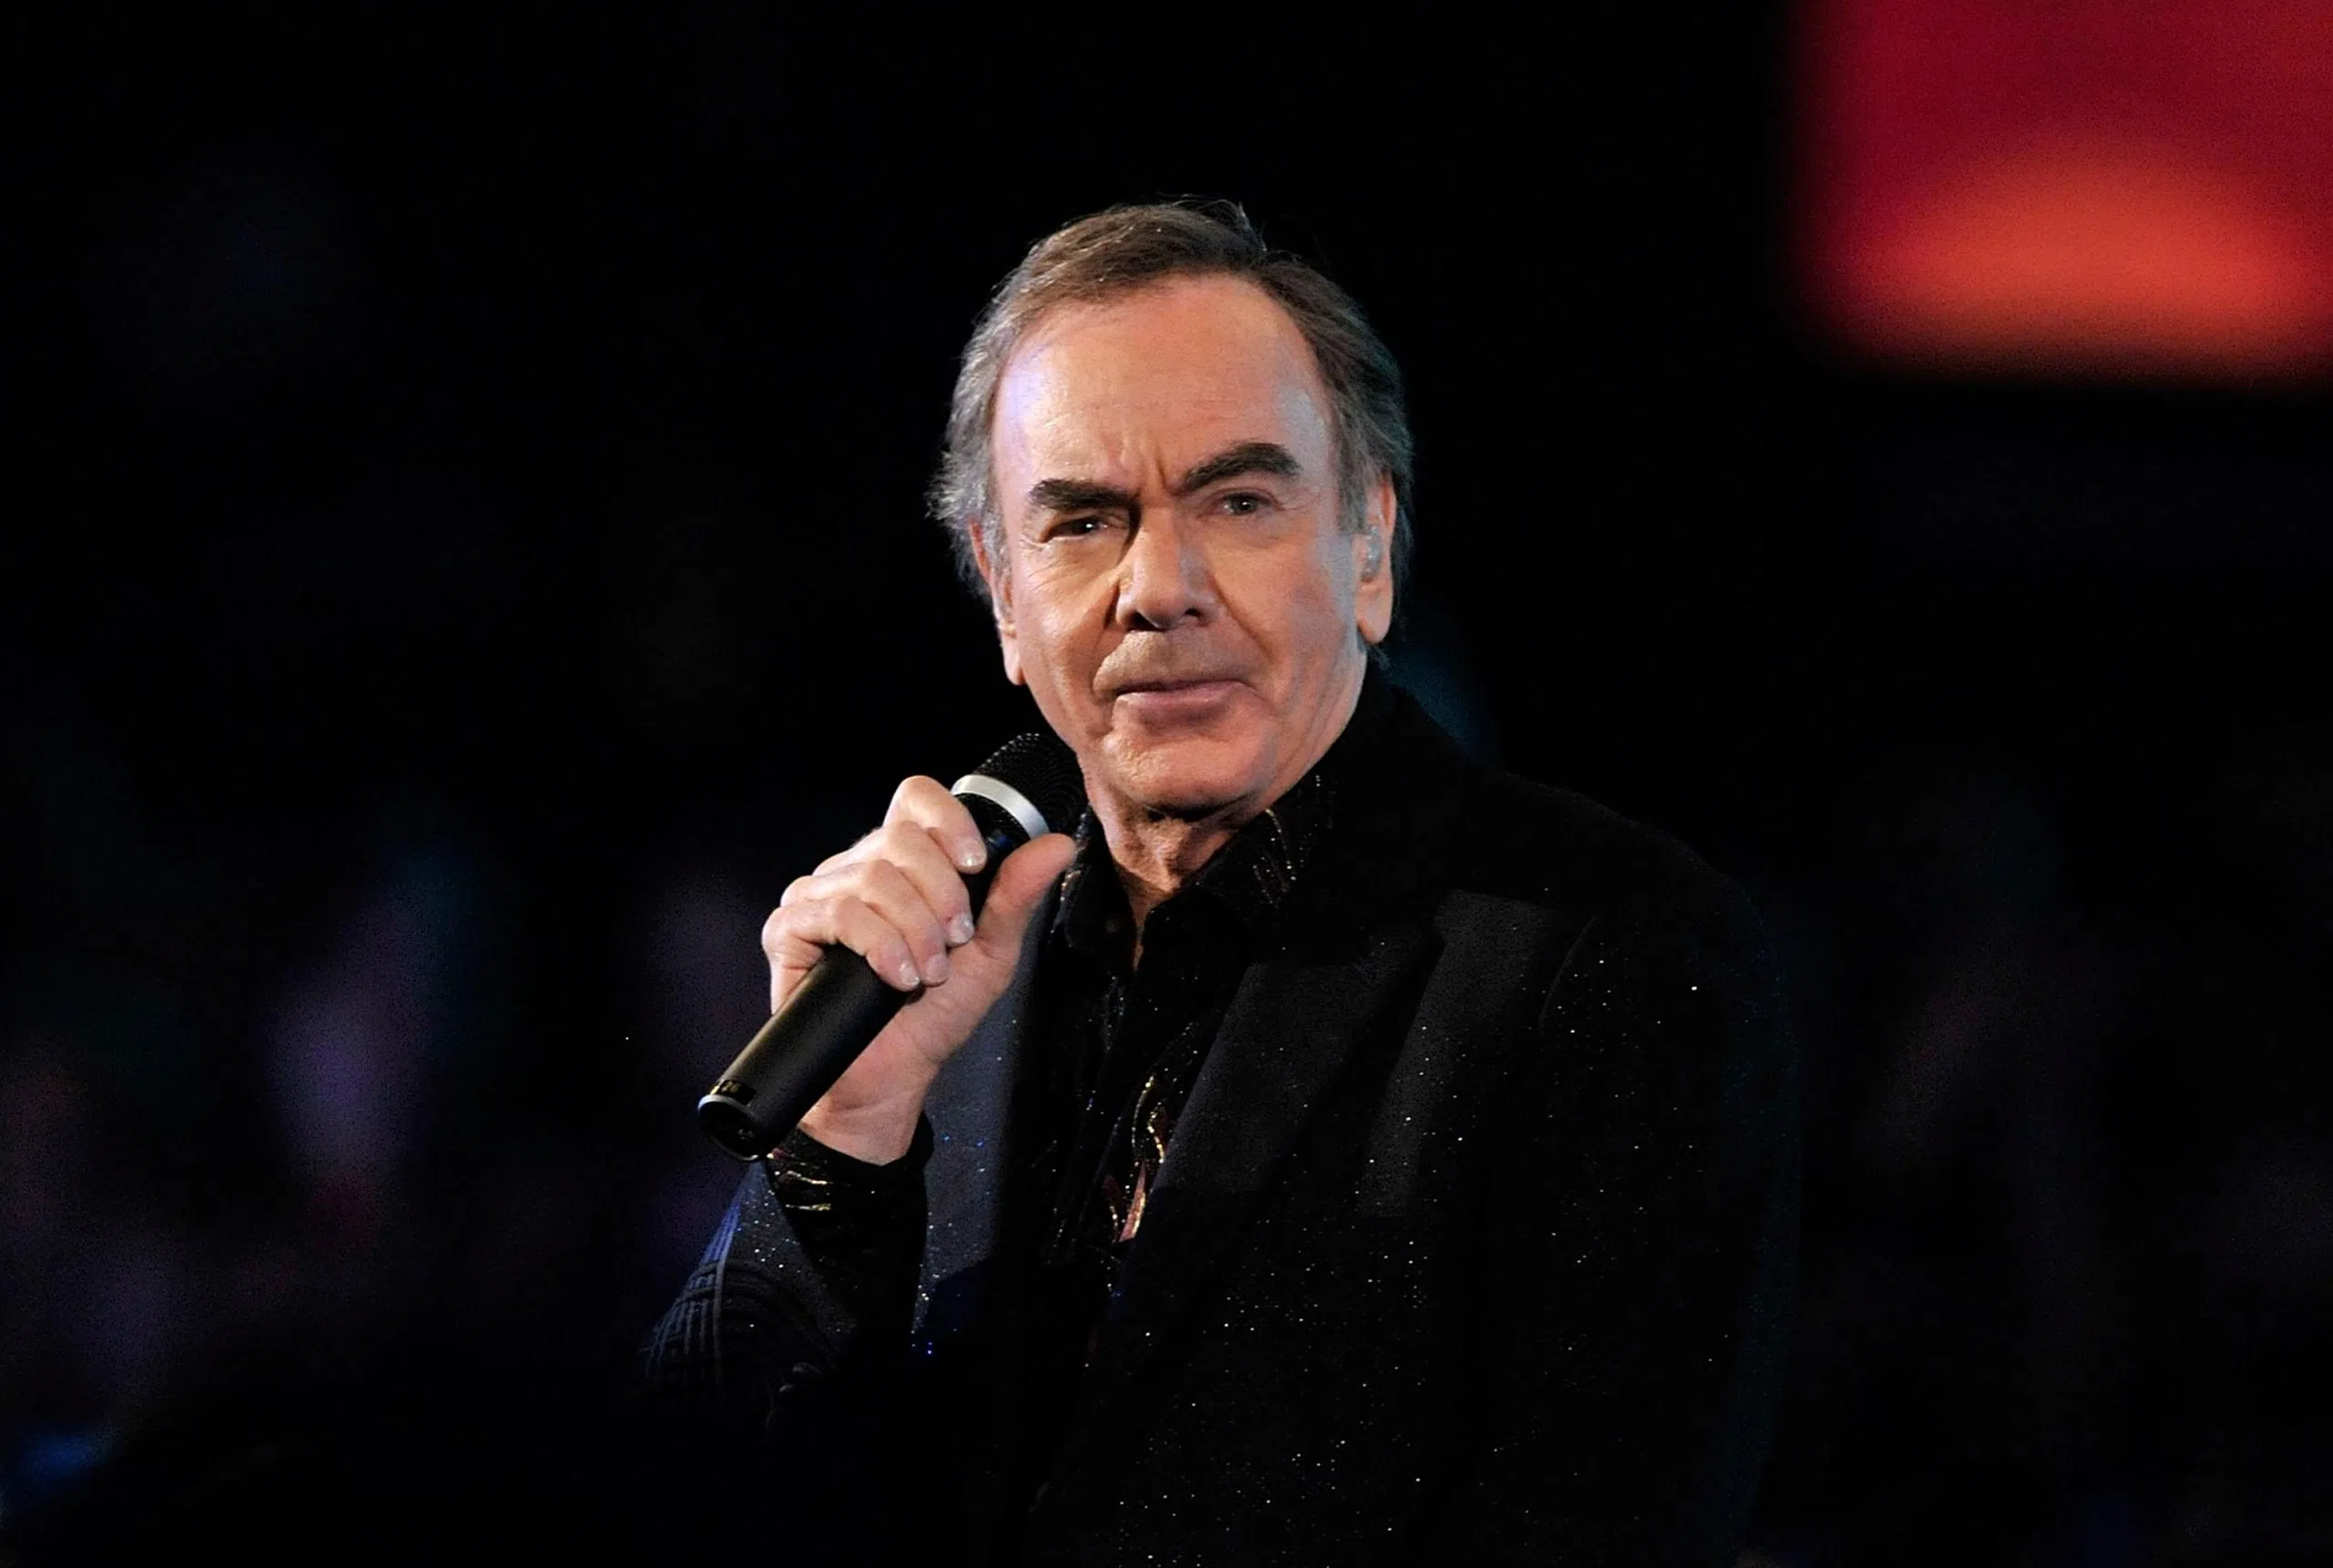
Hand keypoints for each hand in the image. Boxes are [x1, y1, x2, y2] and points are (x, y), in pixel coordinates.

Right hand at [761, 775, 1075, 1162]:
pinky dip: (879, 945)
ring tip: (925, 974)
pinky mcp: (790, 929)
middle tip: (953, 943)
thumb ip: (1016, 897)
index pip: (917, 798)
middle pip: (901, 838)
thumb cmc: (934, 1016)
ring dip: (915, 931)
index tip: (975, 865)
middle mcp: (858, 869)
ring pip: (873, 876)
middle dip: (942, 895)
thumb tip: (1058, 845)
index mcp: (905, 864)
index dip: (948, 821)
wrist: (891, 1078)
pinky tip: (894, 977)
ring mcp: (819, 895)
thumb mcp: (990, 954)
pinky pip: (838, 911)